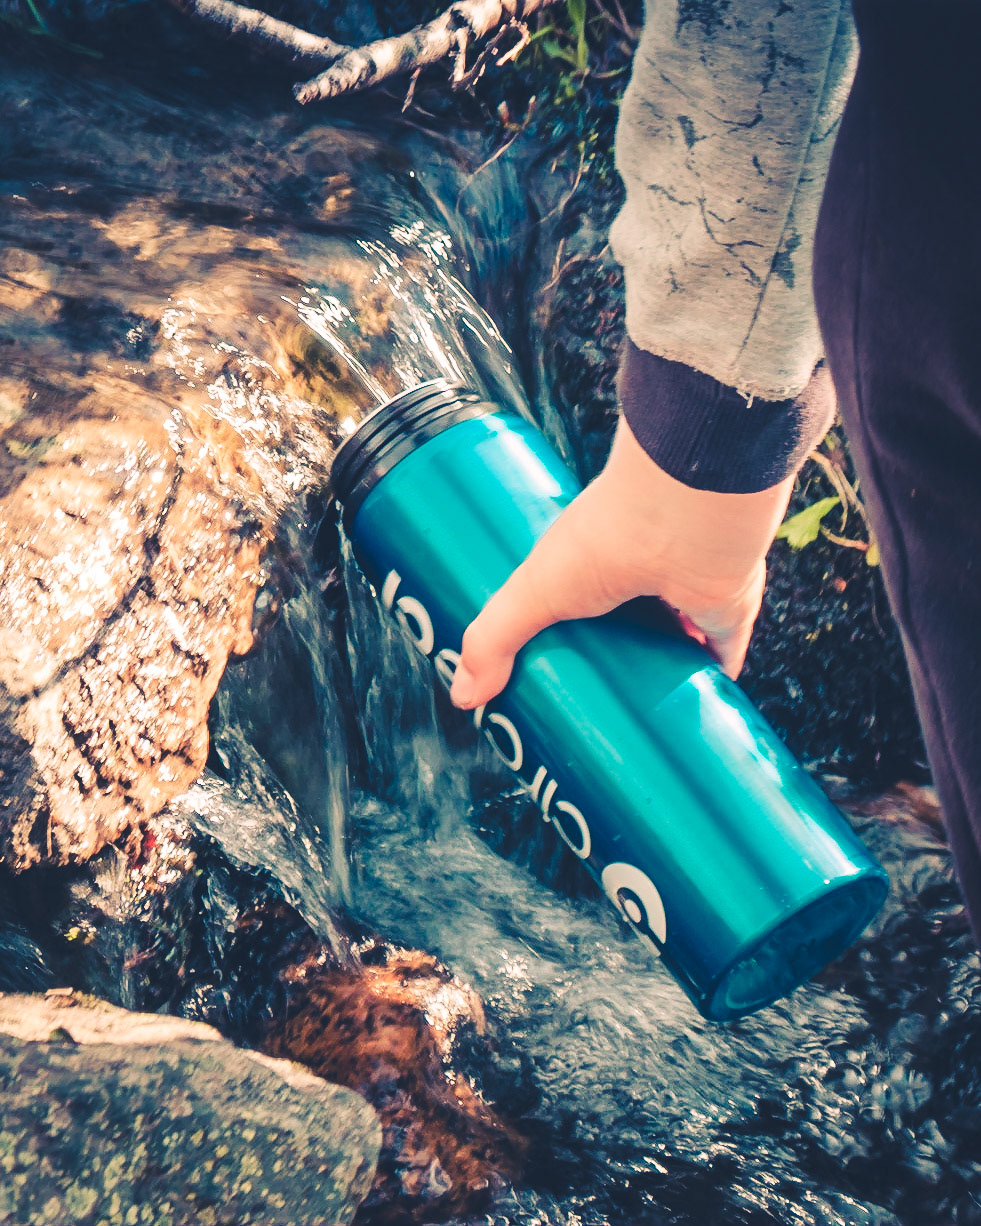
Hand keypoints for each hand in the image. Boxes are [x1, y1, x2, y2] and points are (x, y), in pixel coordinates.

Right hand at [449, 416, 793, 709]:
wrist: (685, 517)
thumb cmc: (607, 536)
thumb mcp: (535, 590)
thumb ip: (494, 638)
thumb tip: (463, 696)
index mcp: (598, 557)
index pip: (579, 598)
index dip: (566, 632)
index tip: (549, 670)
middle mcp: (646, 572)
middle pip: (628, 627)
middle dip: (614, 662)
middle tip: (593, 709)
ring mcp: (687, 592)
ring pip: (676, 641)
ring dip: (663, 674)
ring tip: (642, 721)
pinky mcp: (727, 612)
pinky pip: (724, 655)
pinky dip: (712, 682)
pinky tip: (696, 713)